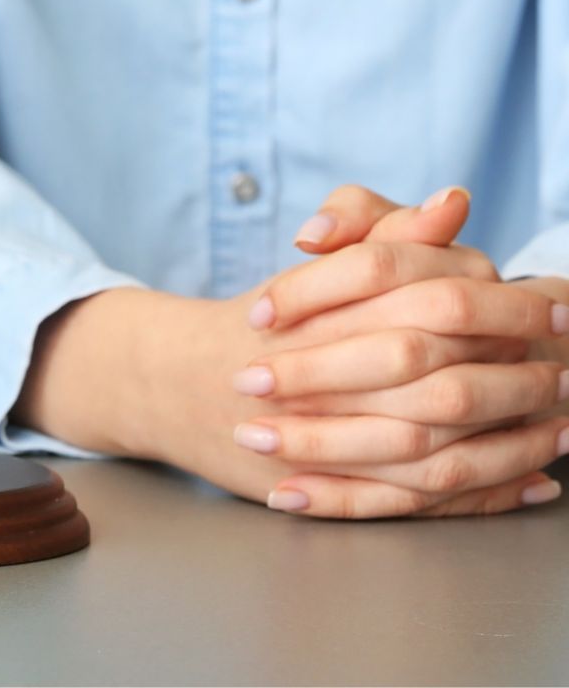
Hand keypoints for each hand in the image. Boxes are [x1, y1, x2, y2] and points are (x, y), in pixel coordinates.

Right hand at [18, 187, 566, 516]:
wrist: (171, 383)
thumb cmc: (261, 323)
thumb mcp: (320, 265)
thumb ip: (385, 228)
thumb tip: (452, 202)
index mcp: (322, 309)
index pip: (429, 297)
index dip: (504, 304)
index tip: (559, 307)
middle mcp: (316, 370)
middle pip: (436, 376)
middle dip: (515, 378)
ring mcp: (313, 433)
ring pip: (430, 445)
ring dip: (509, 440)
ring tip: (563, 430)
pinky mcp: (319, 485)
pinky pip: (412, 498)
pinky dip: (481, 494)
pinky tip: (528, 483)